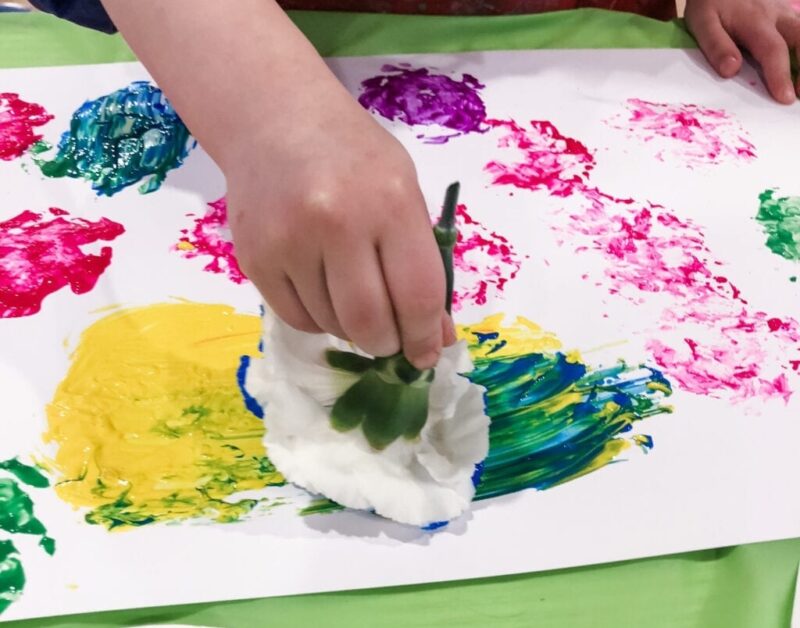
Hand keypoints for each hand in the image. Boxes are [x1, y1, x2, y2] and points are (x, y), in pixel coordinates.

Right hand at [226, 91, 453, 368]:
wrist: (276, 121)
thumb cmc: (354, 156)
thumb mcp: (404, 194)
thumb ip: (424, 264)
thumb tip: (438, 336)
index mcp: (389, 203)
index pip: (417, 295)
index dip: (425, 336)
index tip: (425, 353)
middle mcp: (337, 222)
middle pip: (369, 322)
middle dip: (386, 344)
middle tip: (389, 340)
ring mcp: (289, 241)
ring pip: (330, 325)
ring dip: (351, 329)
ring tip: (355, 300)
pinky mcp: (255, 257)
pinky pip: (296, 318)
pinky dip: (318, 320)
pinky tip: (324, 293)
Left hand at [685, 0, 799, 103]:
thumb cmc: (710, 4)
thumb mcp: (703, 22)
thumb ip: (717, 46)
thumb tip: (732, 70)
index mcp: (755, 21)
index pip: (773, 50)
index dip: (780, 75)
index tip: (784, 98)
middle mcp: (777, 16)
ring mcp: (786, 13)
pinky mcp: (787, 14)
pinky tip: (799, 66)